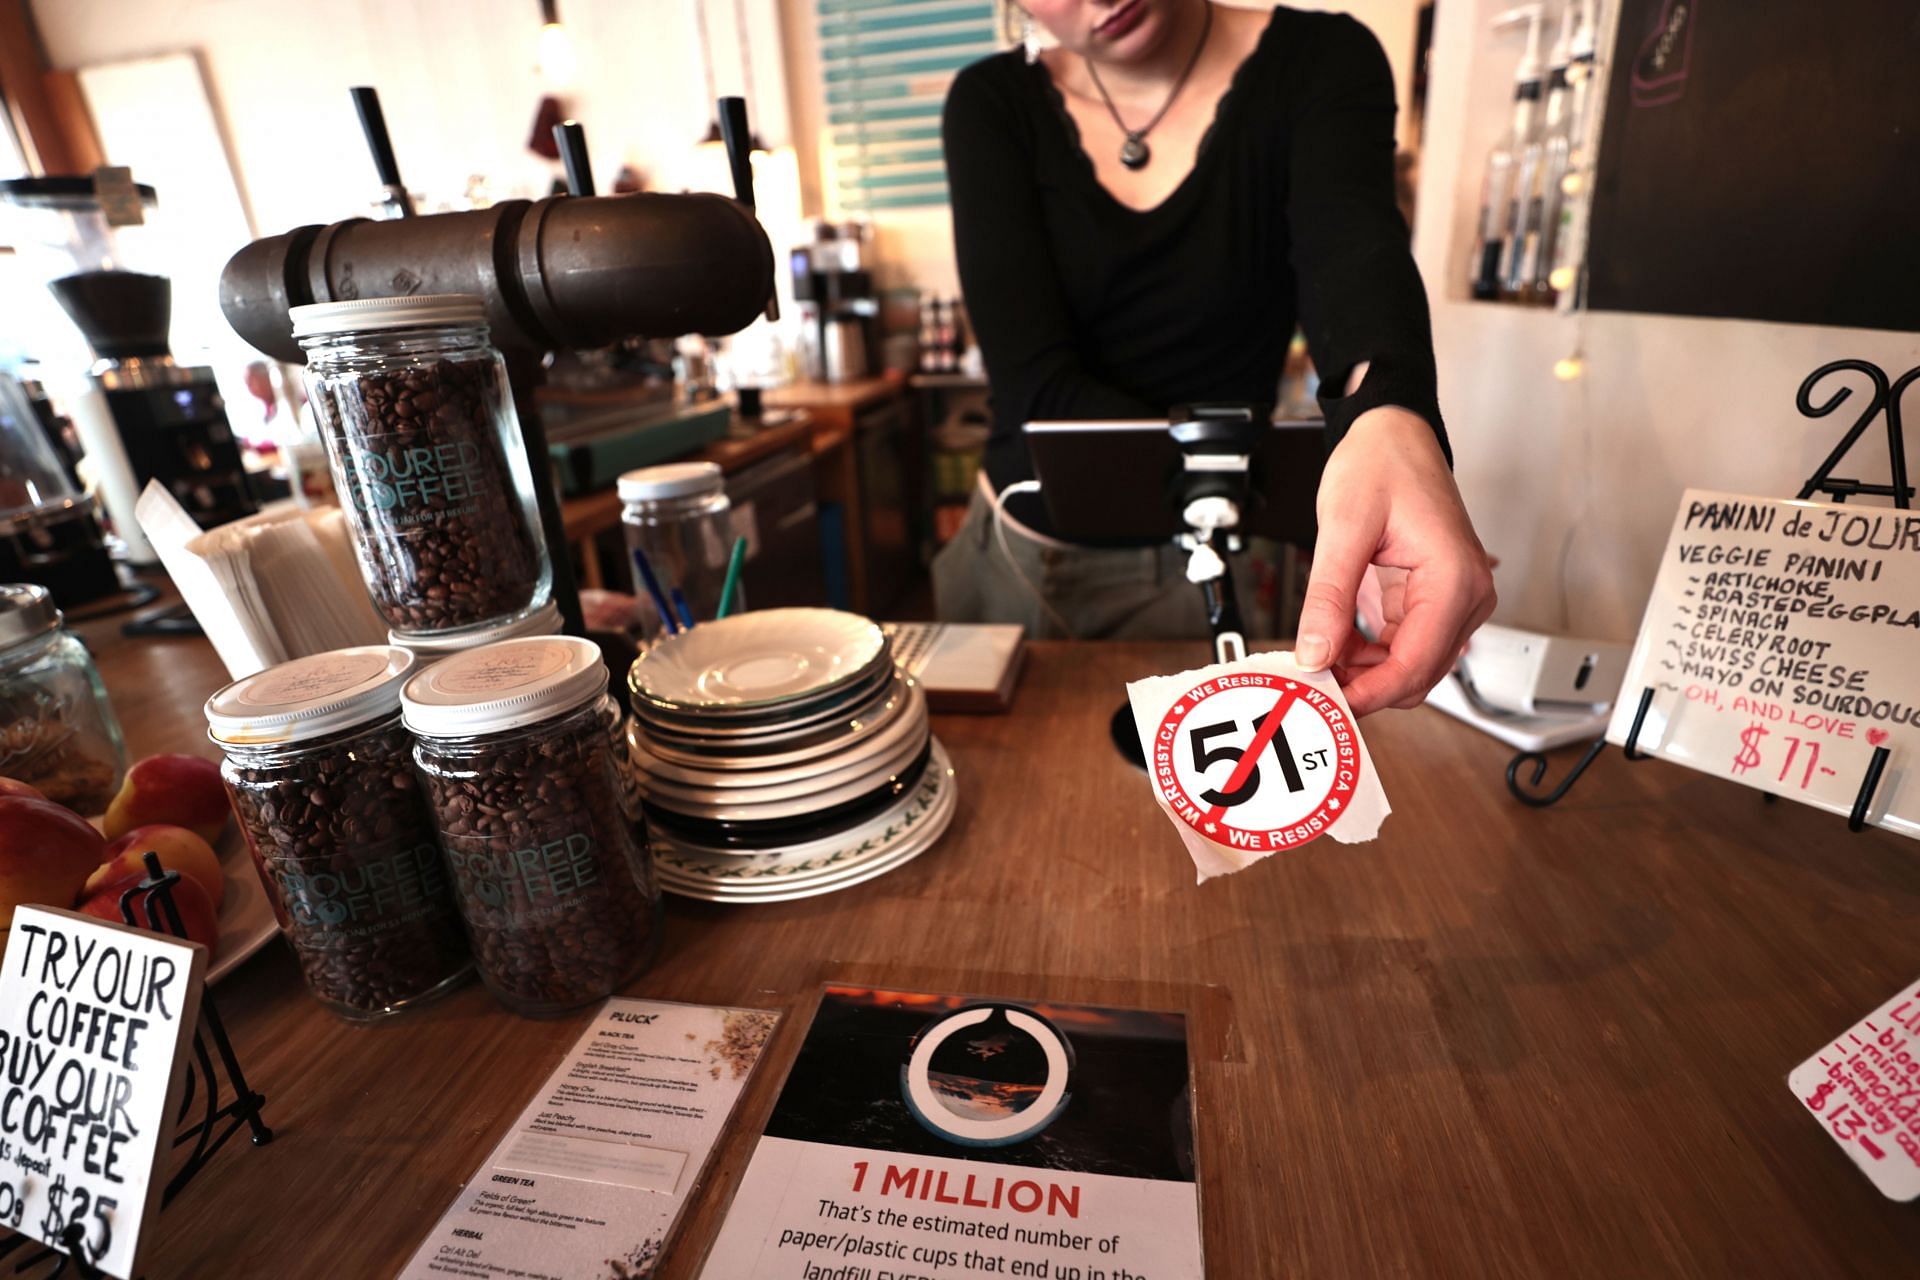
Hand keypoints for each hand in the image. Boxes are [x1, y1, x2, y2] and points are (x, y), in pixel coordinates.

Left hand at [1294, 407, 1495, 715]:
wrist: (1394, 434)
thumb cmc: (1381, 463)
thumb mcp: (1343, 526)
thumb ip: (1329, 596)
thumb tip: (1314, 653)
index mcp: (1454, 579)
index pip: (1416, 665)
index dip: (1369, 693)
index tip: (1326, 702)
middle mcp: (1467, 595)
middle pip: (1417, 675)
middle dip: (1364, 686)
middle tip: (1310, 682)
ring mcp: (1455, 600)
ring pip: (1410, 666)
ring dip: (1363, 671)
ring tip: (1314, 657)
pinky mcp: (1435, 600)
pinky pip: (1404, 644)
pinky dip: (1368, 652)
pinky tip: (1333, 640)